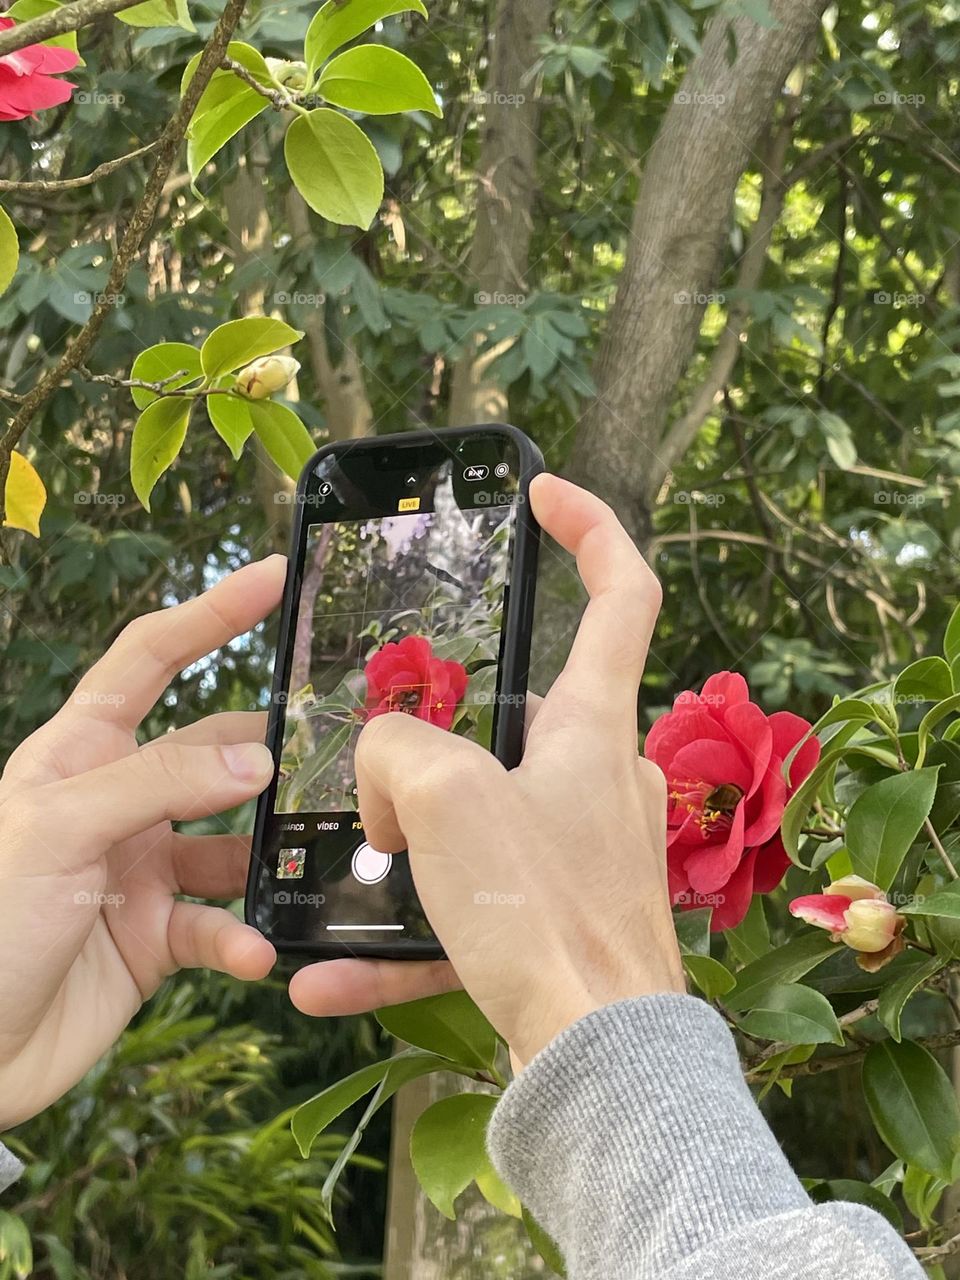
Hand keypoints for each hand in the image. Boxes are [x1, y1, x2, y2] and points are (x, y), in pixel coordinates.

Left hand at [0, 557, 283, 1129]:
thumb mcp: (62, 830)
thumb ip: (160, 783)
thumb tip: (256, 759)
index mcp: (80, 753)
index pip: (150, 659)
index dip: (210, 614)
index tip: (274, 578)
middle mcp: (117, 802)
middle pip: (212, 753)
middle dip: (267, 753)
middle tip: (334, 753)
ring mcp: (142, 868)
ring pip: (233, 843)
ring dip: (268, 859)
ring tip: (310, 863)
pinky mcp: (160, 936)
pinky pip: (222, 925)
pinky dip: (244, 938)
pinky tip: (256, 953)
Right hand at [289, 475, 684, 1065]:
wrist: (595, 1062)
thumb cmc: (545, 913)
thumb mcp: (447, 796)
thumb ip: (397, 750)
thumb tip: (388, 776)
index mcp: (590, 724)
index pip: (621, 590)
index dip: (589, 526)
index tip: (541, 493)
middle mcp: (590, 779)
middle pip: (516, 712)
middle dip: (439, 725)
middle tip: (388, 756)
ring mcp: (570, 852)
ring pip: (471, 819)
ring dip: (404, 842)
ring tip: (350, 868)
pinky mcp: (545, 921)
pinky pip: (460, 912)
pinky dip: (399, 937)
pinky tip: (327, 976)